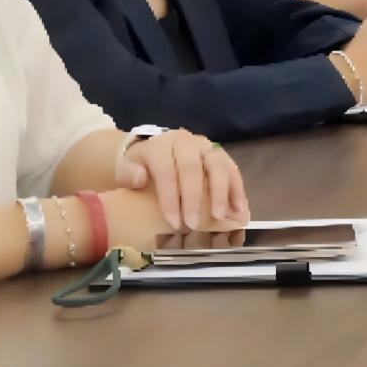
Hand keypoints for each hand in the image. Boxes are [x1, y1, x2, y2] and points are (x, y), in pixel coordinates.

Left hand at [115, 130, 248, 235]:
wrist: (157, 150)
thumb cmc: (142, 167)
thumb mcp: (127, 169)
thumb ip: (129, 174)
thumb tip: (140, 179)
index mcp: (160, 146)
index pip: (166, 171)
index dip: (170, 198)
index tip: (174, 222)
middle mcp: (185, 142)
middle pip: (192, 168)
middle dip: (194, 198)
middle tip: (193, 224)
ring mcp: (205, 146)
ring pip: (217, 165)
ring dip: (220, 192)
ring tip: (220, 216)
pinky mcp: (220, 154)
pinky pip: (232, 169)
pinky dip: (237, 189)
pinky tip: (239, 209)